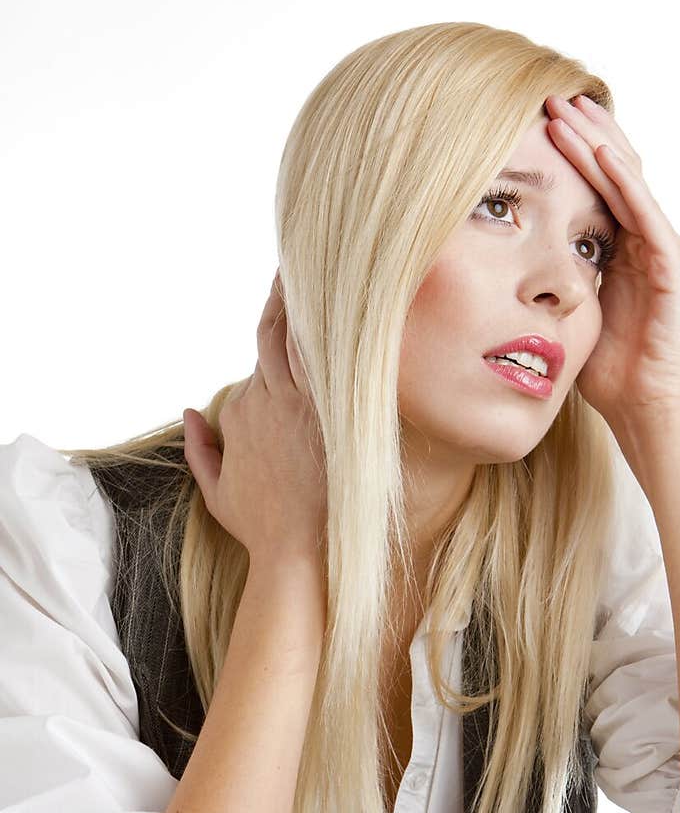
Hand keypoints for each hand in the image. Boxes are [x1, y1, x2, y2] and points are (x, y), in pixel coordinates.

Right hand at [183, 270, 327, 569]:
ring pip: (302, 337)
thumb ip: (200, 449)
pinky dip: (338, 332)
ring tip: (331, 264)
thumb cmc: (262, 530)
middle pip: (276, 330)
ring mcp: (299, 404)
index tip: (292, 294)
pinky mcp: (329, 415)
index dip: (277, 323)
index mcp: (241, 410)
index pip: (260, 353)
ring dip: (312, 301)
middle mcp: (266, 398)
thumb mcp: (217, 491)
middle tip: (303, 258)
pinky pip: (333, 360)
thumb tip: (190, 411)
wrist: (297, 554)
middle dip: (287, 293)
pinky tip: (356, 302)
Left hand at [544, 94, 679, 443]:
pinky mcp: (674, 266)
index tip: (534, 125)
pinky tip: (602, 153)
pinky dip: (625, 182)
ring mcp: (665, 250)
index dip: (571, 154)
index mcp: (624, 251)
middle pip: (615, 171)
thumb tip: (504, 271)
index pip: (598, 187)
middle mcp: (649, 241)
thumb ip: (552, 283)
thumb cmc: (611, 375)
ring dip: (598, 143)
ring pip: (630, 181)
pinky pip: (647, 213)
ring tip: (568, 112)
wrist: (649, 411)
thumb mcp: (571, 316)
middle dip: (583, 133)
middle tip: (549, 99)